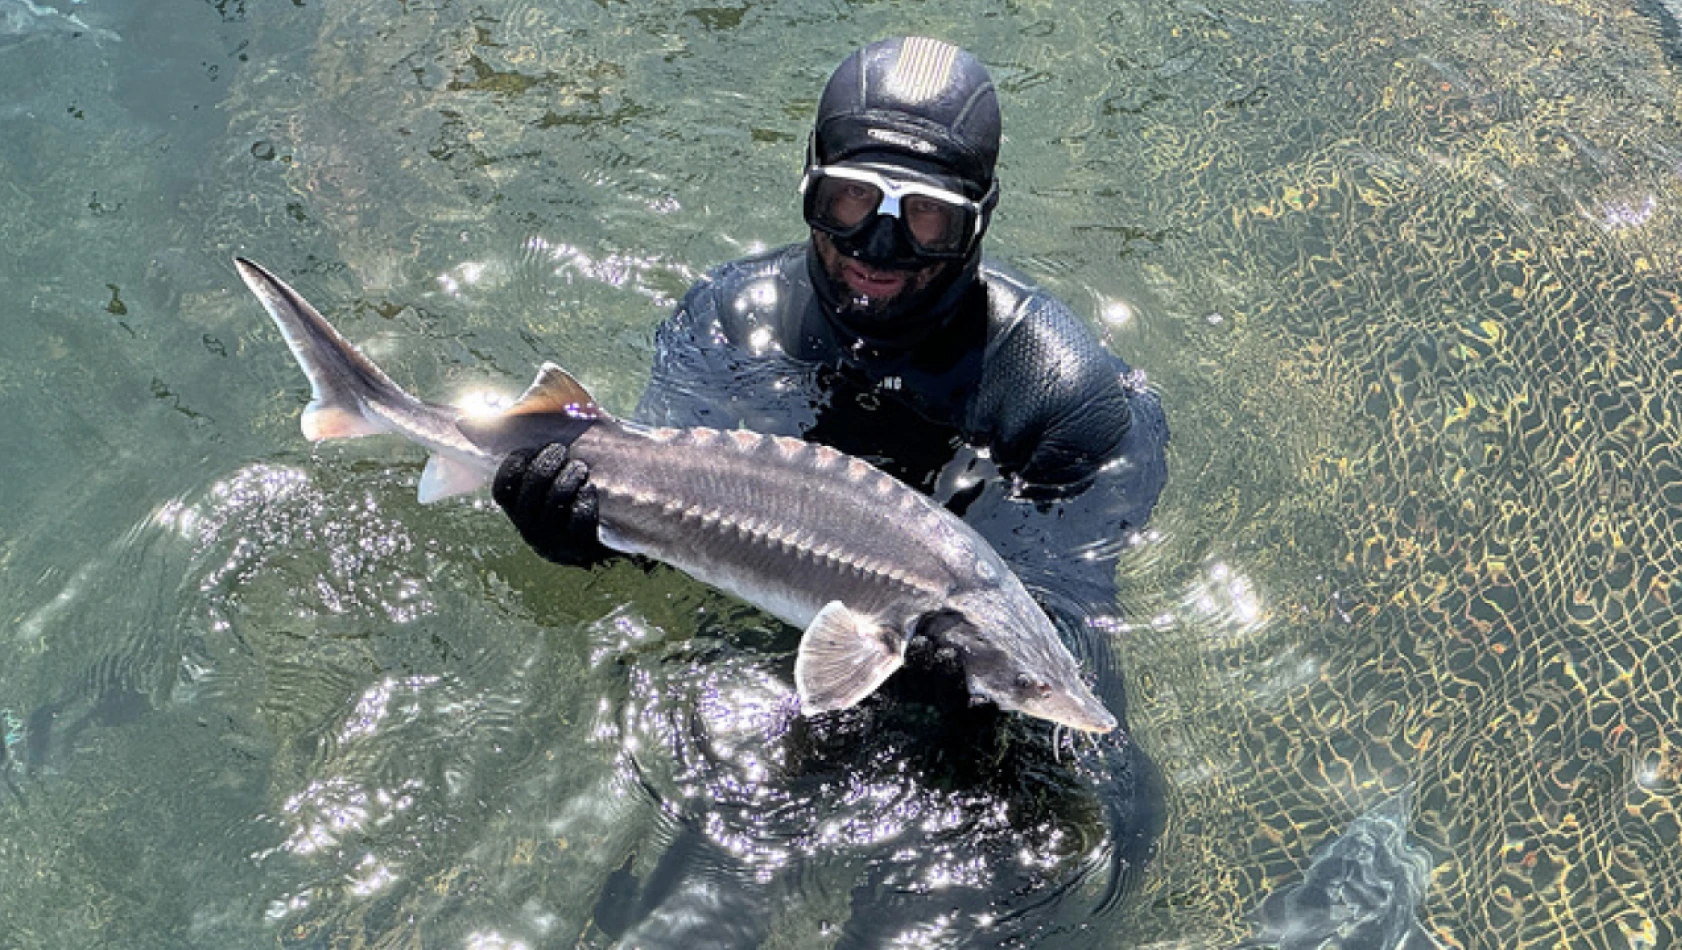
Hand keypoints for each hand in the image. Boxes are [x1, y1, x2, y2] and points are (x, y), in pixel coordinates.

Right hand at [493, 444, 611, 566]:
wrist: (599, 548)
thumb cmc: (570, 505)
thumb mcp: (550, 489)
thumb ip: (540, 459)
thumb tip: (535, 410)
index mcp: (517, 512)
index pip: (503, 488)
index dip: (514, 464)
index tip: (531, 448)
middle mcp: (529, 529)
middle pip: (531, 489)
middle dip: (547, 464)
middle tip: (561, 450)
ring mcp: (551, 541)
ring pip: (556, 500)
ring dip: (569, 477)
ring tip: (580, 467)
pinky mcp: (576, 548)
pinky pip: (579, 518)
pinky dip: (585, 498)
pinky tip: (589, 489)